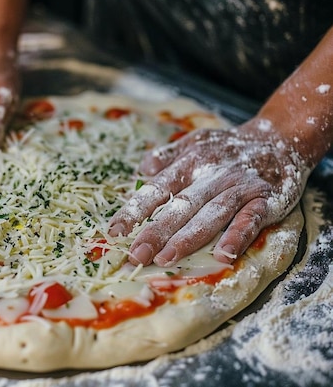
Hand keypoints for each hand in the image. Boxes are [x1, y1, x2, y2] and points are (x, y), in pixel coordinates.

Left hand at [108, 120, 308, 266]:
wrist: (280, 137)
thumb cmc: (227, 147)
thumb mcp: (194, 141)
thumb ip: (166, 156)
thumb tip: (141, 170)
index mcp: (190, 163)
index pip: (157, 189)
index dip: (134, 210)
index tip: (114, 231)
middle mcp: (212, 174)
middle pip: (180, 205)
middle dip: (156, 231)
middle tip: (136, 255)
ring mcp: (239, 187)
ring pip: (211, 214)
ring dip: (189, 237)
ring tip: (166, 258)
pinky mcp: (267, 200)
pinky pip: (251, 220)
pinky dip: (237, 236)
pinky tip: (223, 254)